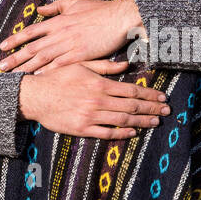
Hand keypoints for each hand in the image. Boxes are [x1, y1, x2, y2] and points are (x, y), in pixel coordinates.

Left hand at [0, 0, 143, 72]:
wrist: (118, 18)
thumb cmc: (99, 10)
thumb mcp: (75, 3)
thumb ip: (56, 7)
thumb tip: (40, 10)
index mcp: (58, 21)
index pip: (31, 31)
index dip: (15, 39)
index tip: (3, 47)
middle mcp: (59, 33)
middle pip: (32, 47)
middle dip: (15, 58)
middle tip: (0, 67)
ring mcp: (69, 44)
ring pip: (43, 58)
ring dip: (26, 67)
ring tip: (14, 76)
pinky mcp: (81, 55)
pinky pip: (60, 65)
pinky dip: (48, 71)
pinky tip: (37, 78)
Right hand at [18, 64, 168, 139]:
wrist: (34, 96)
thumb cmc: (57, 78)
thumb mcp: (80, 65)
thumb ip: (104, 67)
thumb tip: (126, 65)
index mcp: (98, 84)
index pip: (131, 91)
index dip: (149, 95)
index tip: (162, 98)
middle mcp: (98, 101)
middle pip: (131, 107)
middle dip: (151, 109)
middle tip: (166, 111)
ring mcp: (90, 117)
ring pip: (123, 121)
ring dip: (142, 122)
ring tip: (155, 122)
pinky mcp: (82, 129)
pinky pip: (106, 133)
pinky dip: (122, 134)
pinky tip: (133, 133)